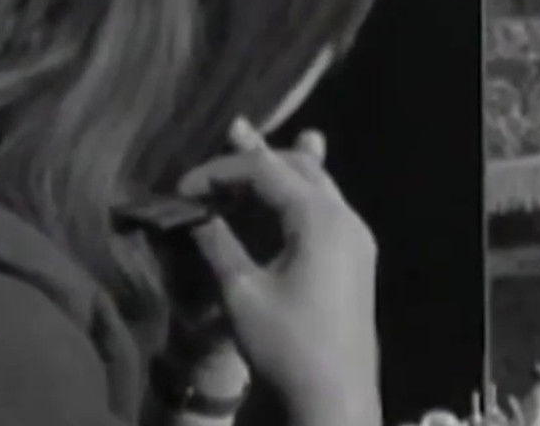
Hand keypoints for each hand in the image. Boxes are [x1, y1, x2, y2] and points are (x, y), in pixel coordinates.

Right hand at [178, 118, 380, 425]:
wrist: (336, 397)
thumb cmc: (286, 345)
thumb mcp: (241, 292)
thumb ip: (217, 243)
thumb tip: (191, 213)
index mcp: (321, 219)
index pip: (267, 171)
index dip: (221, 171)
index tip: (183, 188)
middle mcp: (347, 218)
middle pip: (300, 167)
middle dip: (258, 156)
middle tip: (224, 142)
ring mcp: (357, 238)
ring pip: (317, 185)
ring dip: (280, 171)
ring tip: (248, 150)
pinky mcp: (356, 257)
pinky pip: (326, 209)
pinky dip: (297, 196)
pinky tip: (282, 192)